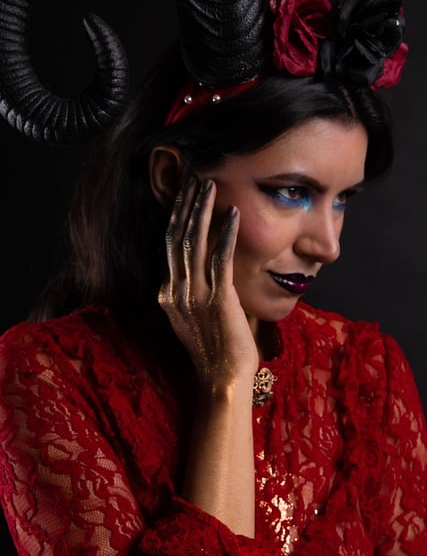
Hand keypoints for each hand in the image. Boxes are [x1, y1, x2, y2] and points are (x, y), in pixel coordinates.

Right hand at [158, 174, 258, 395]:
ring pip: (193, 243)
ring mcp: (194, 296)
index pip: (168, 245)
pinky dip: (226, 235)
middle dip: (184, 204)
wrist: (223, 379)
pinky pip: (220, 260)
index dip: (175, 215)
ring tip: (209, 185)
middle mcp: (175, 291)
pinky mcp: (217, 300)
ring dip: (202, 211)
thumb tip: (212, 262)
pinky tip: (232, 214)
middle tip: (193, 176)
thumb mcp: (197, 316)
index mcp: (168, 294)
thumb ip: (199, 288)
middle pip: (175, 237)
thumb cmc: (216, 349)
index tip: (184, 192)